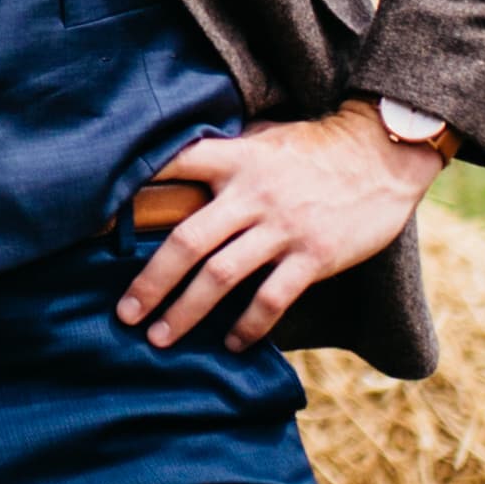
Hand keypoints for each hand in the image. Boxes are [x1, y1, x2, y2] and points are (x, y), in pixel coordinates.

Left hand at [116, 103, 445, 350]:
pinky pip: (270, 299)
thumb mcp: (268, 140)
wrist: (385, 153)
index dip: (135, 186)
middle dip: (151, 282)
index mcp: (239, 159)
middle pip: (187, 241)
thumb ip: (229, 158)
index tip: (98, 222)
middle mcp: (254, 194)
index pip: (176, 166)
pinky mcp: (313, 255)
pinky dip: (247, 326)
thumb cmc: (319, 148)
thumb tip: (182, 174)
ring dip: (186, 312)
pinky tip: (231, 343)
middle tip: (125, 314)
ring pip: (221, 276)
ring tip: (161, 338)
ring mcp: (284, 227)